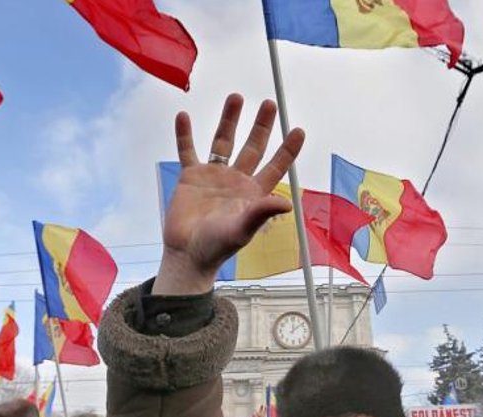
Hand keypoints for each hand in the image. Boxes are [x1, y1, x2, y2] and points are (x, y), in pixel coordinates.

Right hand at [153, 93, 305, 294]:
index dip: (288, 149)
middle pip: (252, 147)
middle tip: (269, 103)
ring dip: (229, 120)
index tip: (299, 130)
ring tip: (236, 97)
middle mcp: (236, 180)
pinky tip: (183, 116)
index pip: (276, 166)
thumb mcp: (242, 230)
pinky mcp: (191, 177)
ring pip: (222, 141)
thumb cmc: (217, 247)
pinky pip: (187, 150)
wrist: (187, 254)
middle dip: (261, 126)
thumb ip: (262, 213)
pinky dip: (184, 134)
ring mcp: (213, 176)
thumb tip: (287, 203)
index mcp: (253, 192)